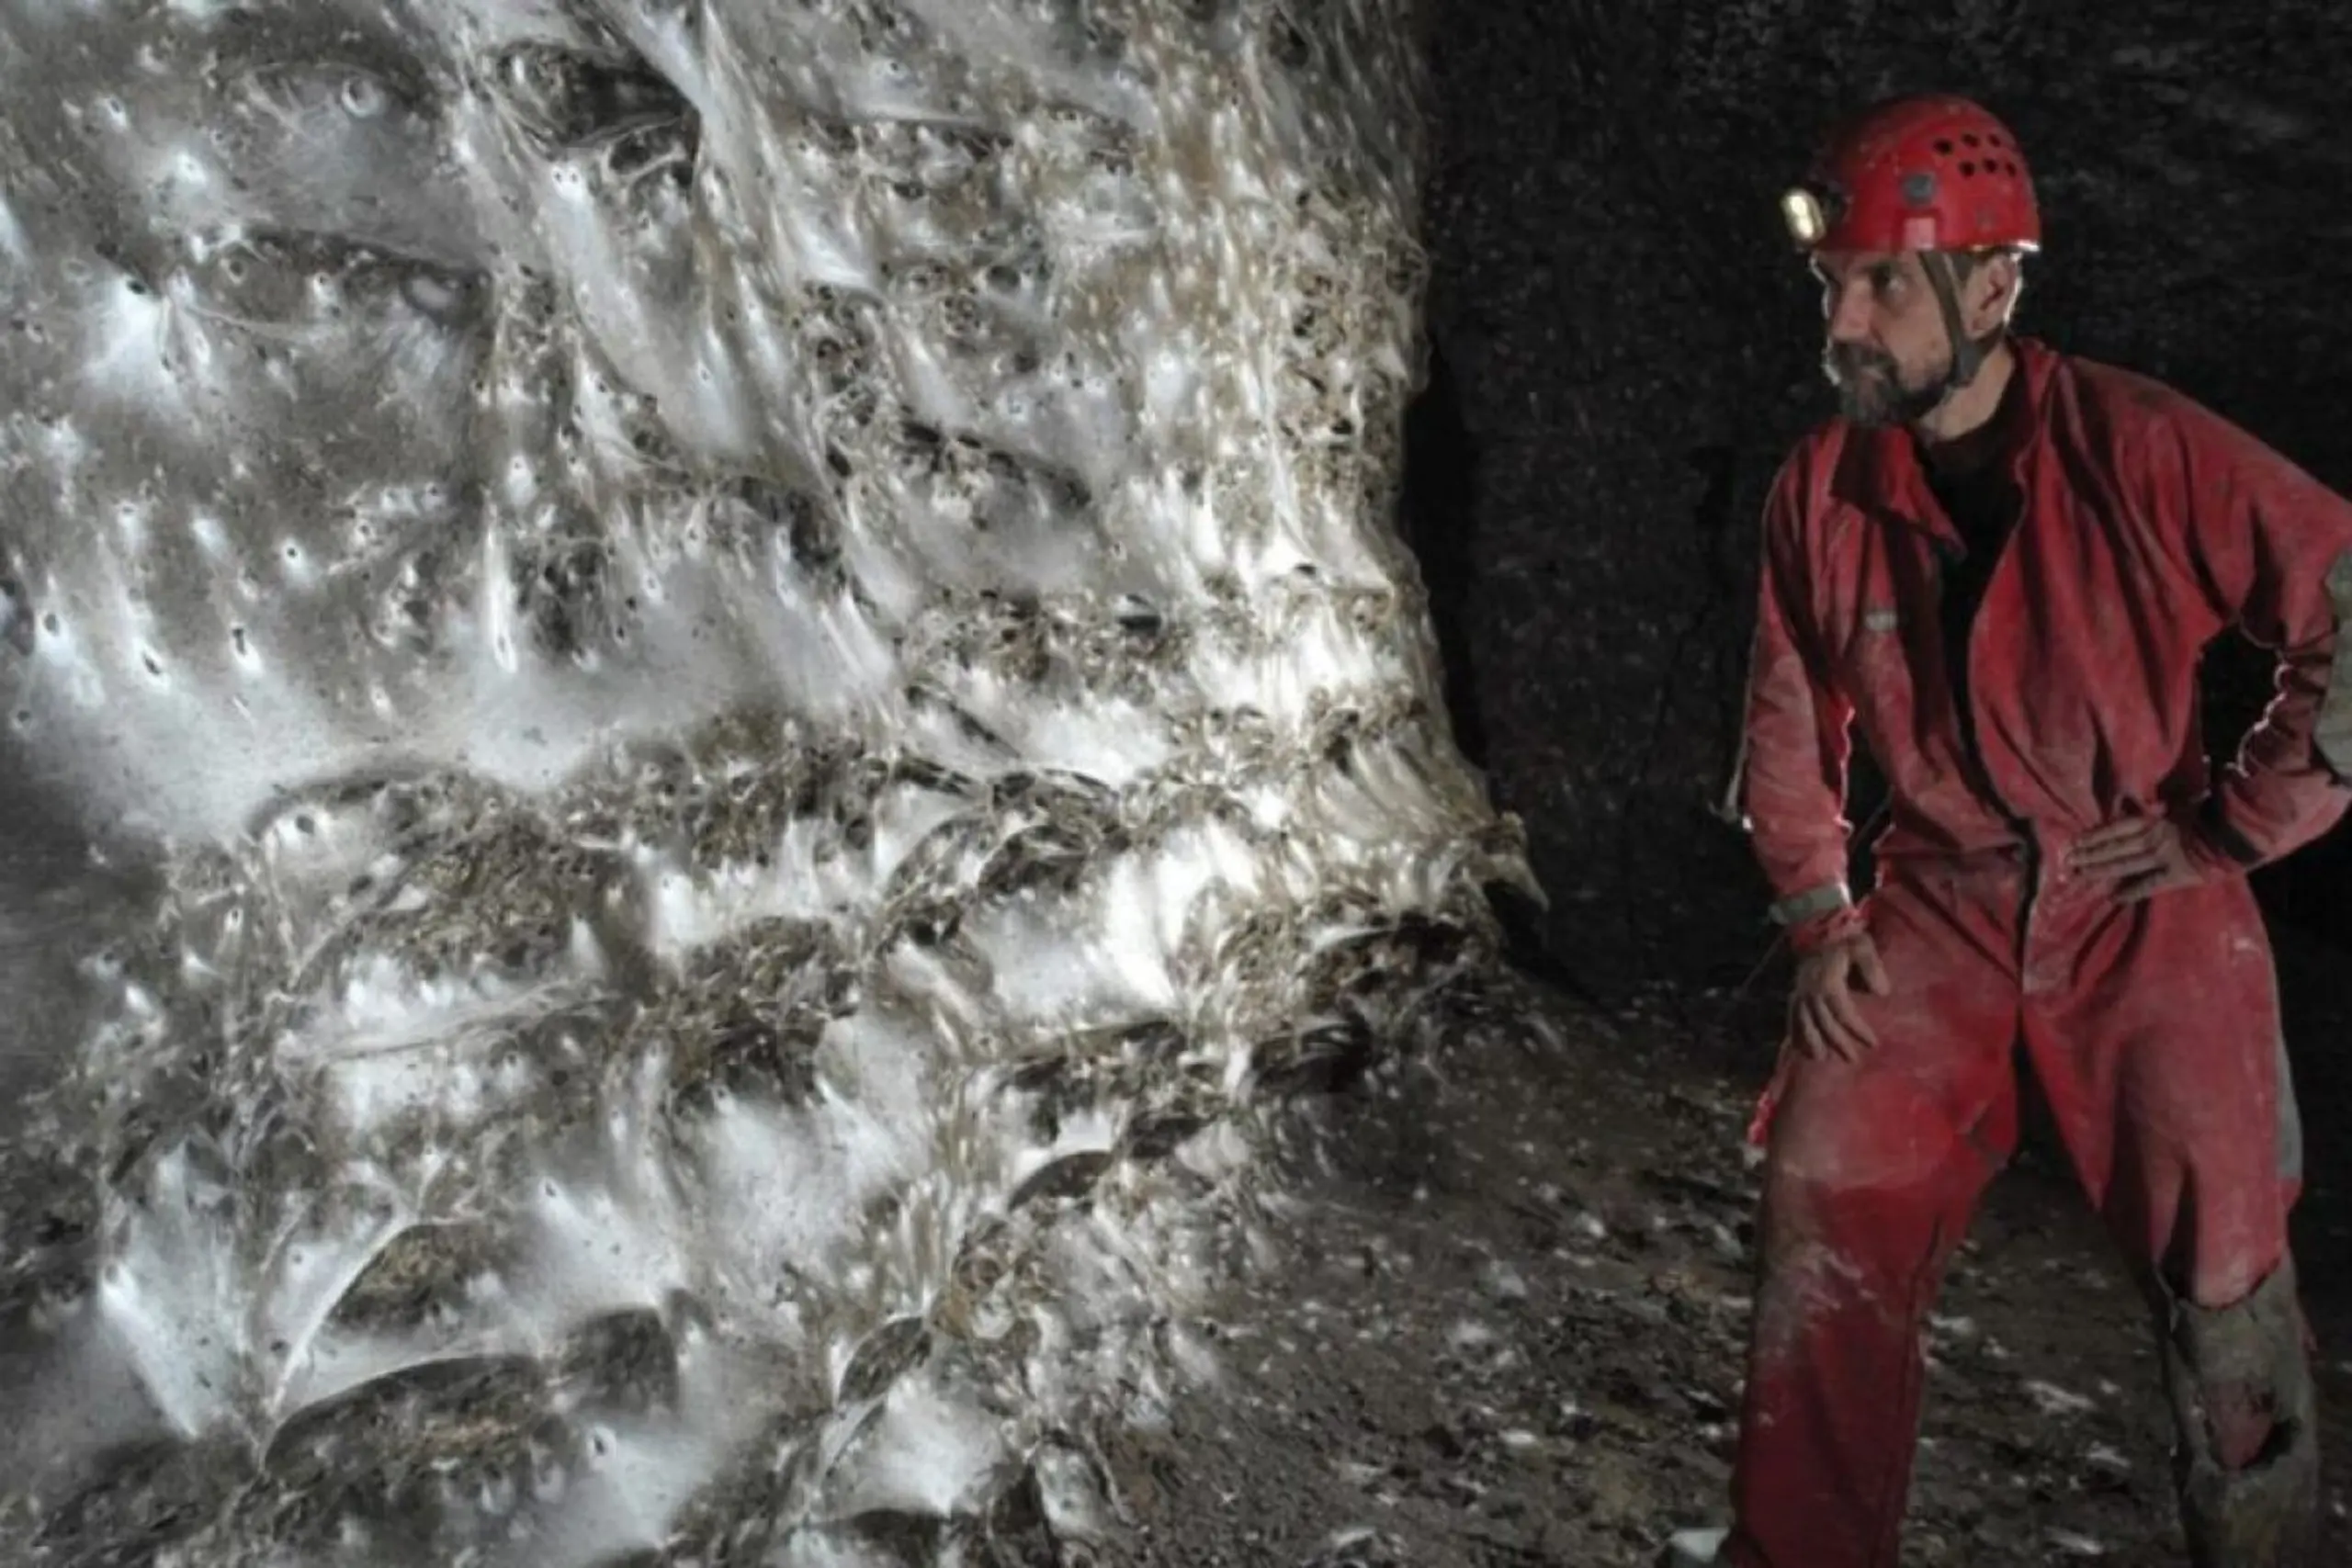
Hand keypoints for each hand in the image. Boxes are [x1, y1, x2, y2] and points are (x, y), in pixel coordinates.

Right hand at [1789, 933, 1890, 1062]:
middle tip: (1852, 1059)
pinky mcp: (1795, 991)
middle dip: (1838, 1042)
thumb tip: (1881, 993)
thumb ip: (1873, 968)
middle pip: (1824, 1022)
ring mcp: (1800, 991)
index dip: (1857, 1030)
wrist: (1818, 926)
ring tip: (1822, 1059)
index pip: (1843, 1012)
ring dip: (1813, 1042)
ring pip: (1805, 1022)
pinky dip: (1795, 1032)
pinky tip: (1799, 1046)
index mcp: (1829, 982)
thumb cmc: (1845, 938)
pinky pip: (1792, 1016)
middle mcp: (1811, 991)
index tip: (1872, 1043)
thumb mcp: (1864, 946)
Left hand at [2067, 816, 2226, 901]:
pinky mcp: (2175, 875)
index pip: (2115, 829)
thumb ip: (2165, 804)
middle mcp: (2151, 838)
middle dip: (2088, 855)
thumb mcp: (2184, 800)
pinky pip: (2148, 885)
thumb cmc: (2213, 810)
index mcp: (2153, 819)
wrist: (2237, 830)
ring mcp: (2161, 858)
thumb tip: (2145, 802)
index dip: (2093, 836)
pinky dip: (2130, 891)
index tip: (2073, 842)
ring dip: (2100, 871)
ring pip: (2123, 865)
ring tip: (2079, 876)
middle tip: (2066, 862)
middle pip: (2113, 848)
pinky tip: (2112, 897)